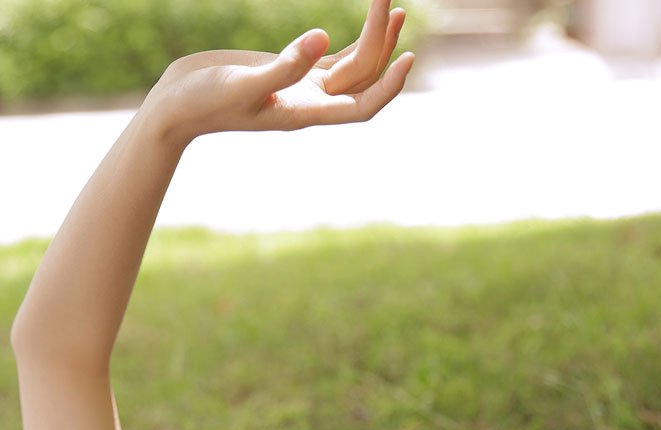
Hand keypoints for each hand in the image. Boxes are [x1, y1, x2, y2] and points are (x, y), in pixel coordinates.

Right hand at [142, 0, 413, 146]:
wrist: (177, 105)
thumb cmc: (205, 101)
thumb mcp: (244, 83)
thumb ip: (285, 65)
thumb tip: (323, 40)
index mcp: (305, 113)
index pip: (361, 106)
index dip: (388, 86)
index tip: (407, 57)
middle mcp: (310, 103)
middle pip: (362, 79)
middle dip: (383, 45)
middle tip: (393, 3)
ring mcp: (302, 87)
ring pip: (353, 68)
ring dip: (376, 41)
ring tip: (394, 6)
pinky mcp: (290, 71)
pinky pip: (334, 59)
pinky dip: (354, 41)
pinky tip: (369, 20)